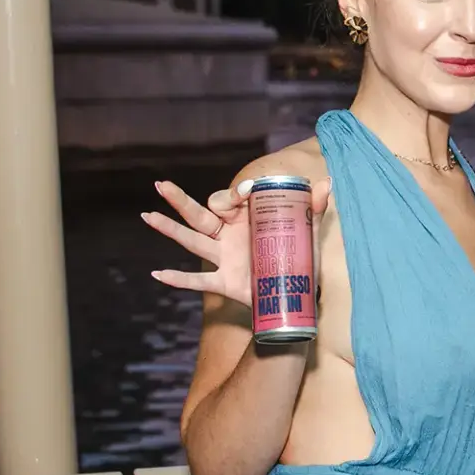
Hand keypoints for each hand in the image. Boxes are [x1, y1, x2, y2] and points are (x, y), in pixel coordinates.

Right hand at [143, 178, 329, 308]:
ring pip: (192, 241)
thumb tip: (326, 182)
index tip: (249, 189)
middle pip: (199, 216)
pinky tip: (158, 275)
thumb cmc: (299, 257)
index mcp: (246, 219)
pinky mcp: (225, 282)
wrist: (298, 292)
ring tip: (148, 216)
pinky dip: (178, 279)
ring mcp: (224, 258)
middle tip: (160, 184)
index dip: (235, 194)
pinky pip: (198, 280)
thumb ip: (314, 208)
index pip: (231, 200)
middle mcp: (229, 236)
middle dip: (180, 201)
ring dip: (170, 230)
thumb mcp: (308, 231)